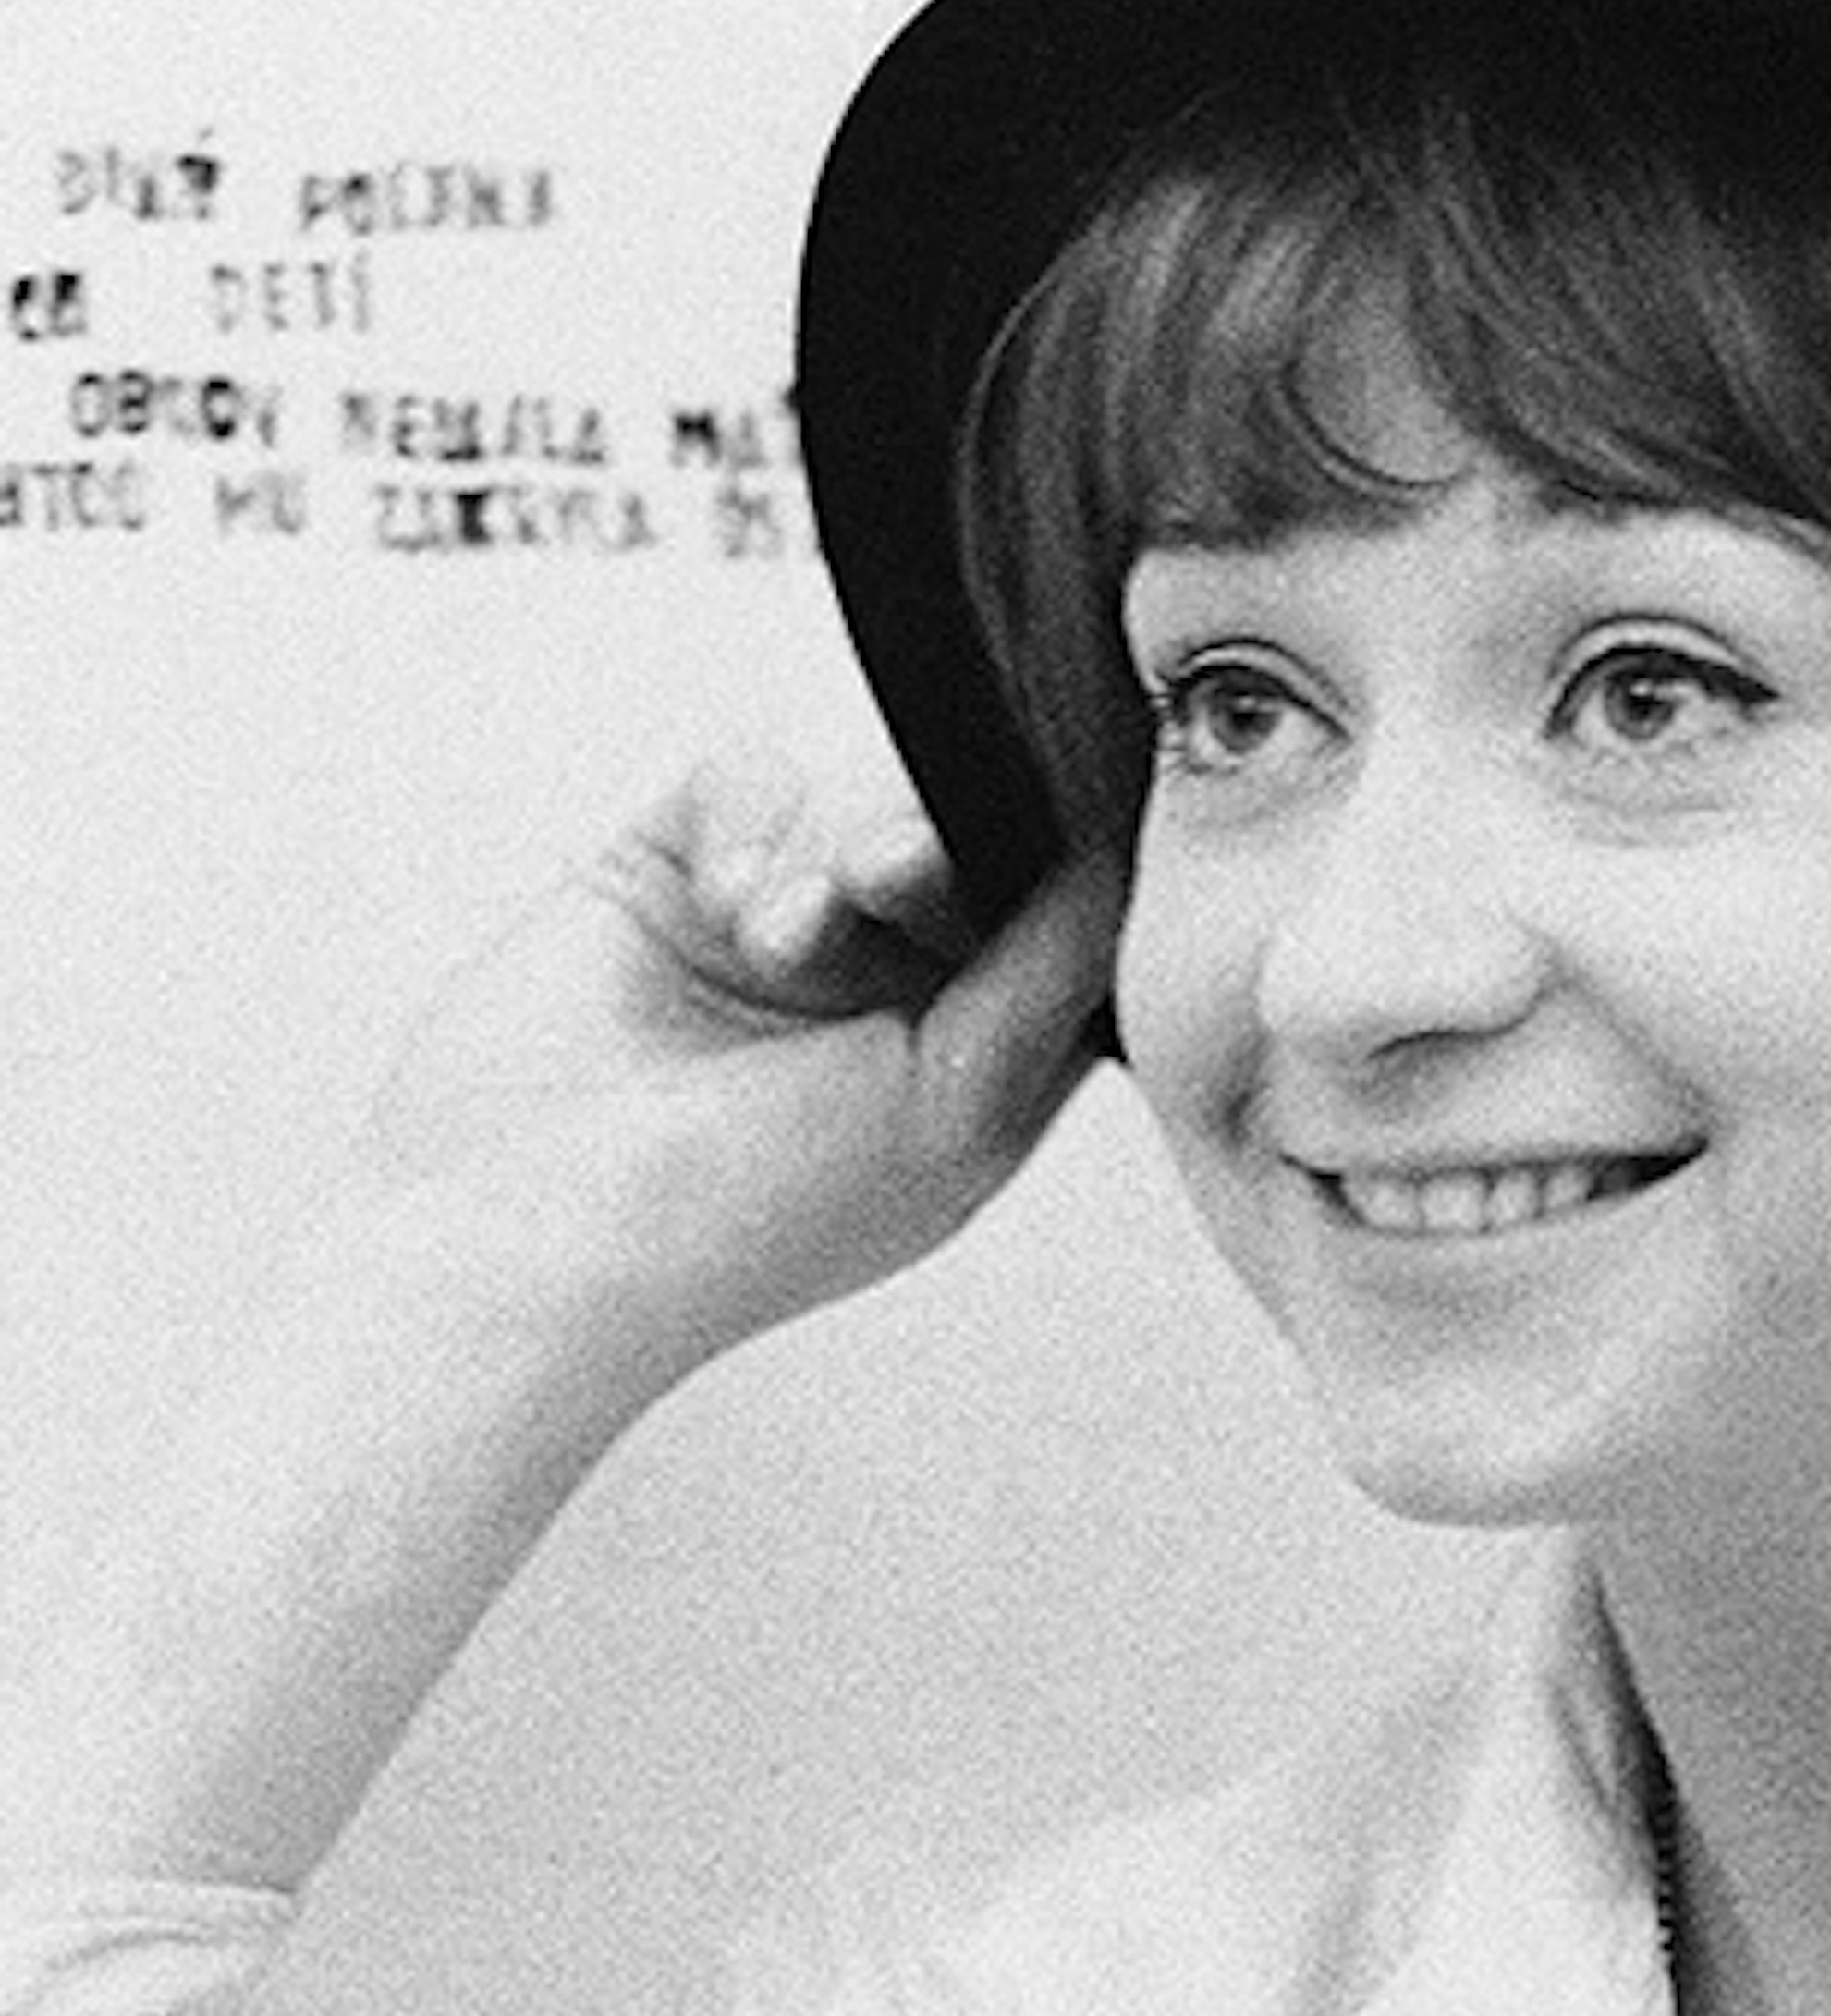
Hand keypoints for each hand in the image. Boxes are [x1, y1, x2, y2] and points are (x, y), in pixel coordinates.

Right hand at [358, 757, 1122, 1387]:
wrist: (519, 1239)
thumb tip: (1126, 860)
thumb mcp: (955, 1105)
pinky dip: (756, 820)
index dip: (1062, 874)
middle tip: (888, 875)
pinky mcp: (671, 873)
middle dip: (940, 848)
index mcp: (966, 1059)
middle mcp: (878, 990)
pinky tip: (727, 904)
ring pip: (862, 797)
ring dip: (836, 848)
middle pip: (967, 843)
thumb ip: (1054, 972)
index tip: (1052, 841)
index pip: (1058, 924)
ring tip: (780, 932)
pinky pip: (754, 776)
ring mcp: (772, 927)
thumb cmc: (739, 1220)